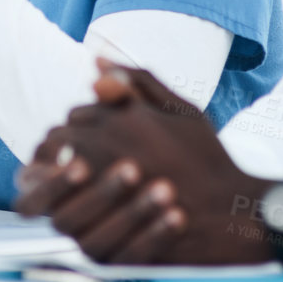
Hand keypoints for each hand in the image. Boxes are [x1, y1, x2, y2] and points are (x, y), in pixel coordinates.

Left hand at [13, 59, 280, 265]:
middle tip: (75, 160)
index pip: (75, 114)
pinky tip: (83, 206)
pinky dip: (66, 203)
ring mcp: (98, 186)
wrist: (228, 214)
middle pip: (58, 139)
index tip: (88, 138)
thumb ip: (139, 81)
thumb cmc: (208, 159)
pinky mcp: (99, 222)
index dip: (81, 124)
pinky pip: (64, 208)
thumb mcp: (181, 109)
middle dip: (63, 146)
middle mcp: (104, 147)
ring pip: (54, 173)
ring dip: (58, 175)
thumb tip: (95, 59)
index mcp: (120, 118)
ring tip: (77, 181)